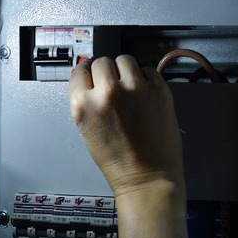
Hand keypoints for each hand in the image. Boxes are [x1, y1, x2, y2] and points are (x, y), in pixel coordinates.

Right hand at [69, 56, 185, 198]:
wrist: (146, 177)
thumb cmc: (118, 161)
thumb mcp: (86, 130)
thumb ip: (86, 102)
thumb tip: (90, 80)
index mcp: (83, 104)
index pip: (80, 70)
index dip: (87, 72)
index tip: (93, 74)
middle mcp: (107, 92)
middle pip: (102, 61)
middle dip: (107, 71)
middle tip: (114, 83)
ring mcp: (134, 89)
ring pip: (125, 59)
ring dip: (126, 70)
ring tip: (131, 86)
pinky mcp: (158, 90)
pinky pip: (148, 69)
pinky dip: (147, 78)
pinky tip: (146, 94)